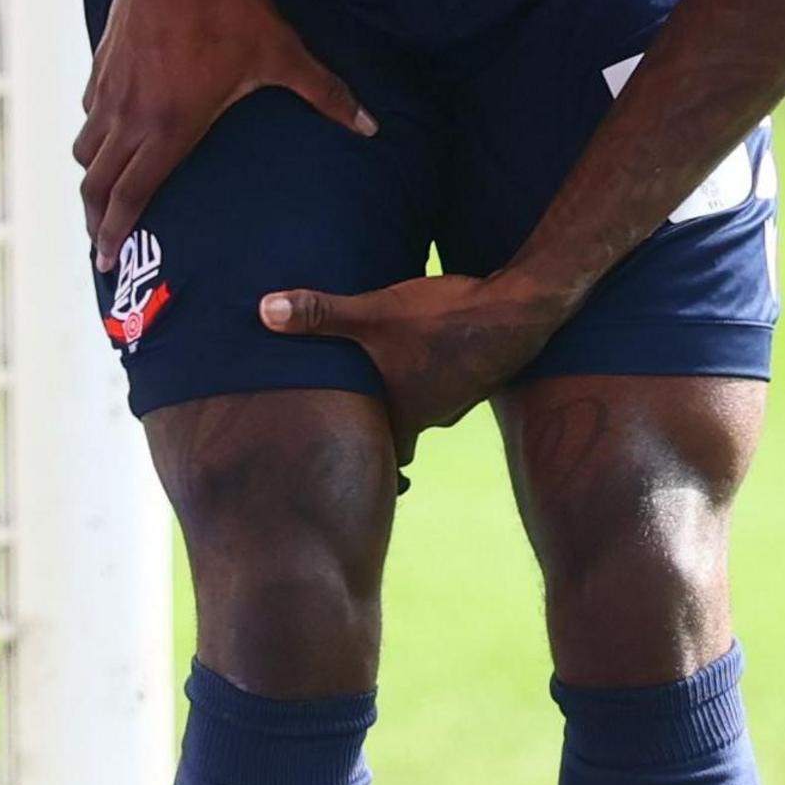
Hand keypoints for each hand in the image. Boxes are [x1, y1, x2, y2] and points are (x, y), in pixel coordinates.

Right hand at [77, 0, 374, 268]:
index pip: (130, 198)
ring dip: (90, 179)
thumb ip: (324, 93)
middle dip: (94, 220)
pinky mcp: (102, 66)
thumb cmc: (224, 7)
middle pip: (95, 184)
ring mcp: (110, 92)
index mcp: (168, 129)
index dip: (113, 234)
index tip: (105, 260)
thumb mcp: (281, 53)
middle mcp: (130, 119)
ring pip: (85, 150)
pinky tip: (107, 134)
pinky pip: (89, 114)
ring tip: (99, 195)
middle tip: (98, 244)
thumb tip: (370, 126)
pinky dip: (93, 134)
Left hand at [260, 274, 577, 458]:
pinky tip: (419, 350)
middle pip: (393, 433)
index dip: (354, 464)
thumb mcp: (374, 313)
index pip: (375, 458)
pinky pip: (440, 382)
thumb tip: (263, 311)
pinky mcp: (475, 372)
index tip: (336, 473)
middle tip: (343, 428)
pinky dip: (425, 373)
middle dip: (370, 428)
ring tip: (375, 381)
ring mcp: (456, 397)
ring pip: (418, 405)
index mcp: (402, 415)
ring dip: (400, 397)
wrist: (521, 311)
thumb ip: (320, 315)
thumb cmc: (443, 319)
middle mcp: (430, 416)